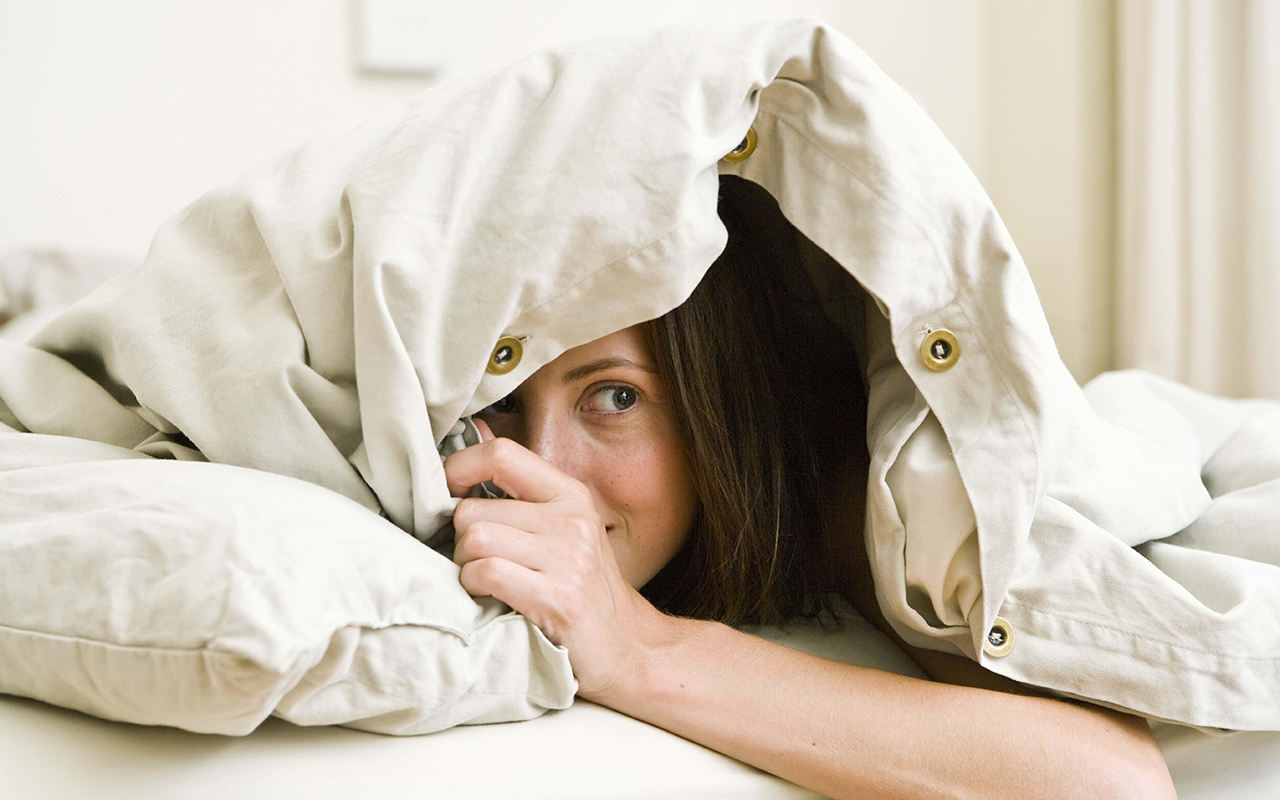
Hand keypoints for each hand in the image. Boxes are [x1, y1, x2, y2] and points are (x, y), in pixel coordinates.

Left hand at [442, 423, 662, 699]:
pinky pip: (485, 572)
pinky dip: (473, 587)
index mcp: (570, 494)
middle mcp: (572, 519)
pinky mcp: (560, 597)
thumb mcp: (561, 529)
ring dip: (465, 565)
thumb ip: (521, 492)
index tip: (449, 494)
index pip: (500, 454)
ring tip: (485, 579)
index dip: (459, 469)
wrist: (626, 647)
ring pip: (474, 538)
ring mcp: (569, 558)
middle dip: (460, 539)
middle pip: (472, 508)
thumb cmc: (580, 589)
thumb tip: (472, 442)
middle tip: (477, 560)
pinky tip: (490, 597)